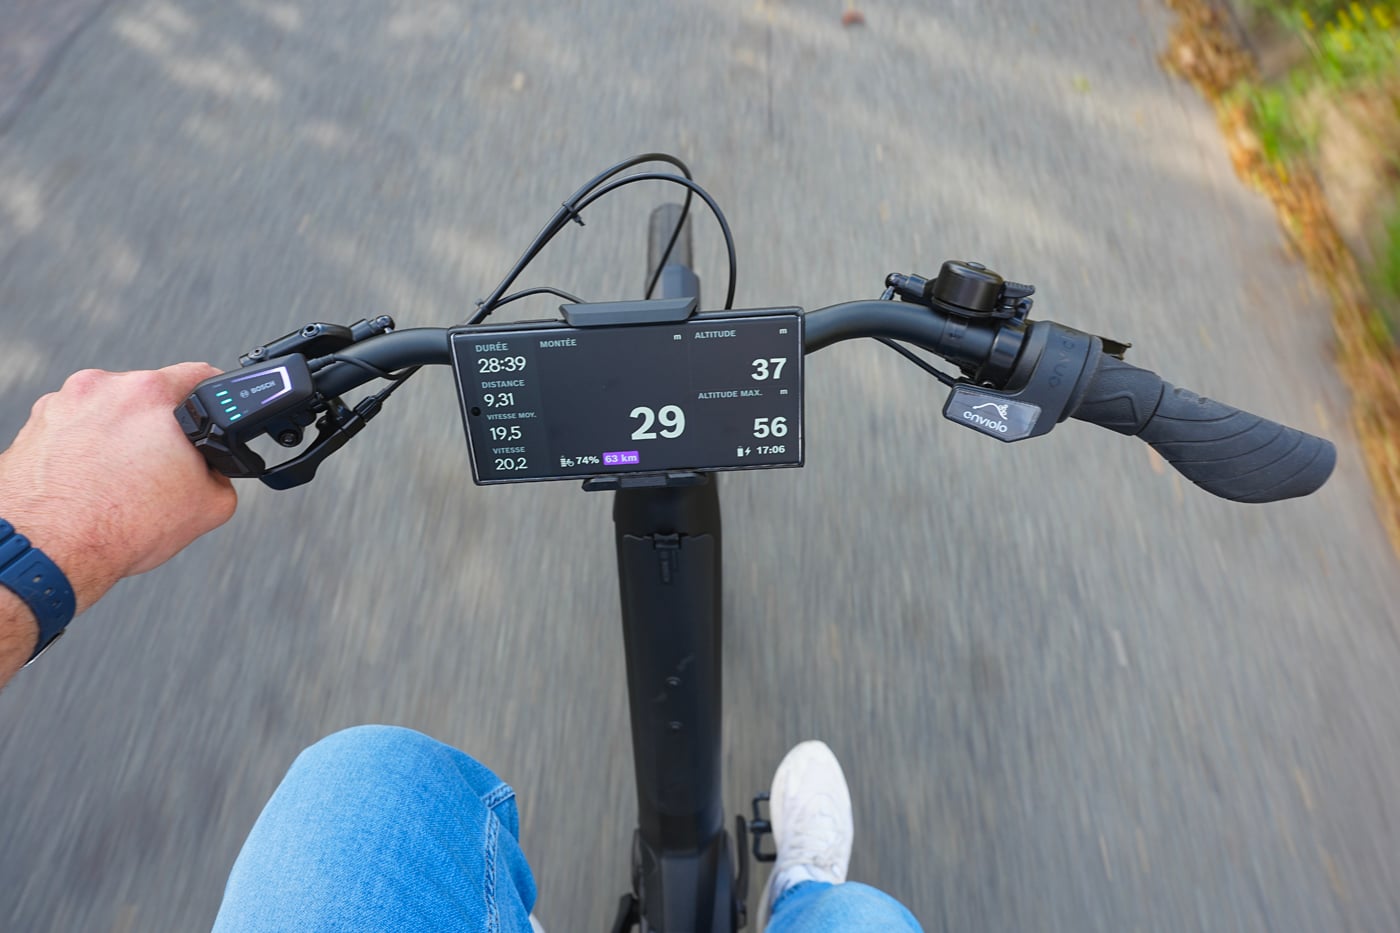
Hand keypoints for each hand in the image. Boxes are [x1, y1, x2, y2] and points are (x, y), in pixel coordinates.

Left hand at [0, 364, 237, 612]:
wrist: (47, 553)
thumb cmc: (116, 528)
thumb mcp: (209, 506)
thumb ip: (222, 475)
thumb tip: (214, 472)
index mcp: (150, 394)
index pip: (199, 375)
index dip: (214, 400)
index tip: (210, 416)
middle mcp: (103, 387)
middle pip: (149, 397)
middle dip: (160, 427)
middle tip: (162, 468)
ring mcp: (62, 404)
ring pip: (109, 413)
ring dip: (120, 437)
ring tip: (121, 483)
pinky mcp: (33, 426)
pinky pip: (74, 430)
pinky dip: (85, 450)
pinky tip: (91, 484)